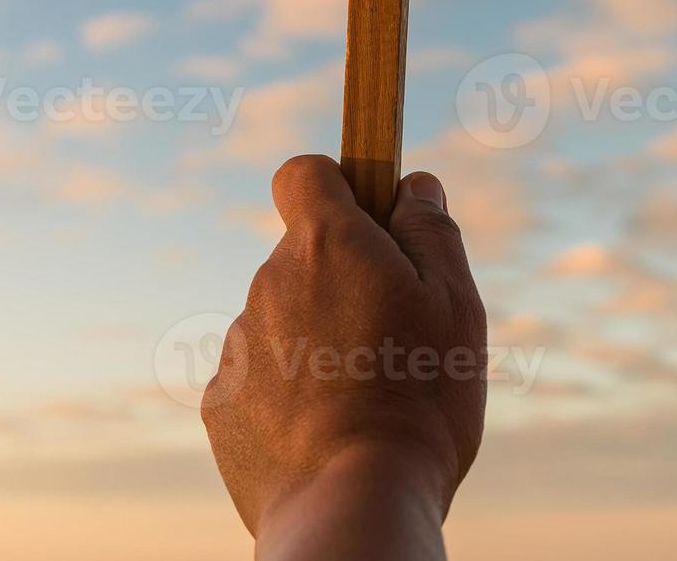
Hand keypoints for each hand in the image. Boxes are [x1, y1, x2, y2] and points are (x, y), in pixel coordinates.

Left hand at [201, 155, 487, 557]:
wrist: (351, 501)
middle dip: (344, 283)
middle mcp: (268, 284)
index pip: (304, 175)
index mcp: (326, 245)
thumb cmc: (418, 397)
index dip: (337, 188)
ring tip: (367, 398)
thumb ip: (432, 232)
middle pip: (304, 258)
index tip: (373, 224)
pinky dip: (292, 396)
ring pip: (284, 323)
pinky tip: (330, 434)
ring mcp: (238, 347)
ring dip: (319, 342)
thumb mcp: (456, 304)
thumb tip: (414, 186)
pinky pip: (261, 380)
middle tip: (396, 338)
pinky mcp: (221, 406)